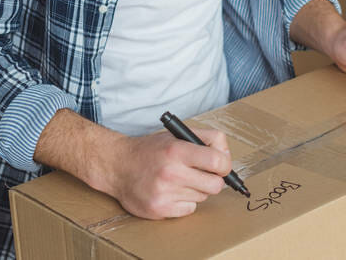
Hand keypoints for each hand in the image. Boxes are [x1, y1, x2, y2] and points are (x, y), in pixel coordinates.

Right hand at [107, 128, 232, 218]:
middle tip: (203, 174)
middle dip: (213, 180)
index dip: (225, 165)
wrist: (118, 166)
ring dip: (197, 190)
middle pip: (215, 185)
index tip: (221, 166)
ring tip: (180, 180)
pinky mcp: (159, 210)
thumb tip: (227, 157)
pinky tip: (172, 192)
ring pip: (203, 197)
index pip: (218, 161)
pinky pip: (190, 210)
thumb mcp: (179, 135)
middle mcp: (171, 172)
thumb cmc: (152, 150)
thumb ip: (208, 139)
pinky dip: (185, 202)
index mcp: (177, 150)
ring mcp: (165, 193)